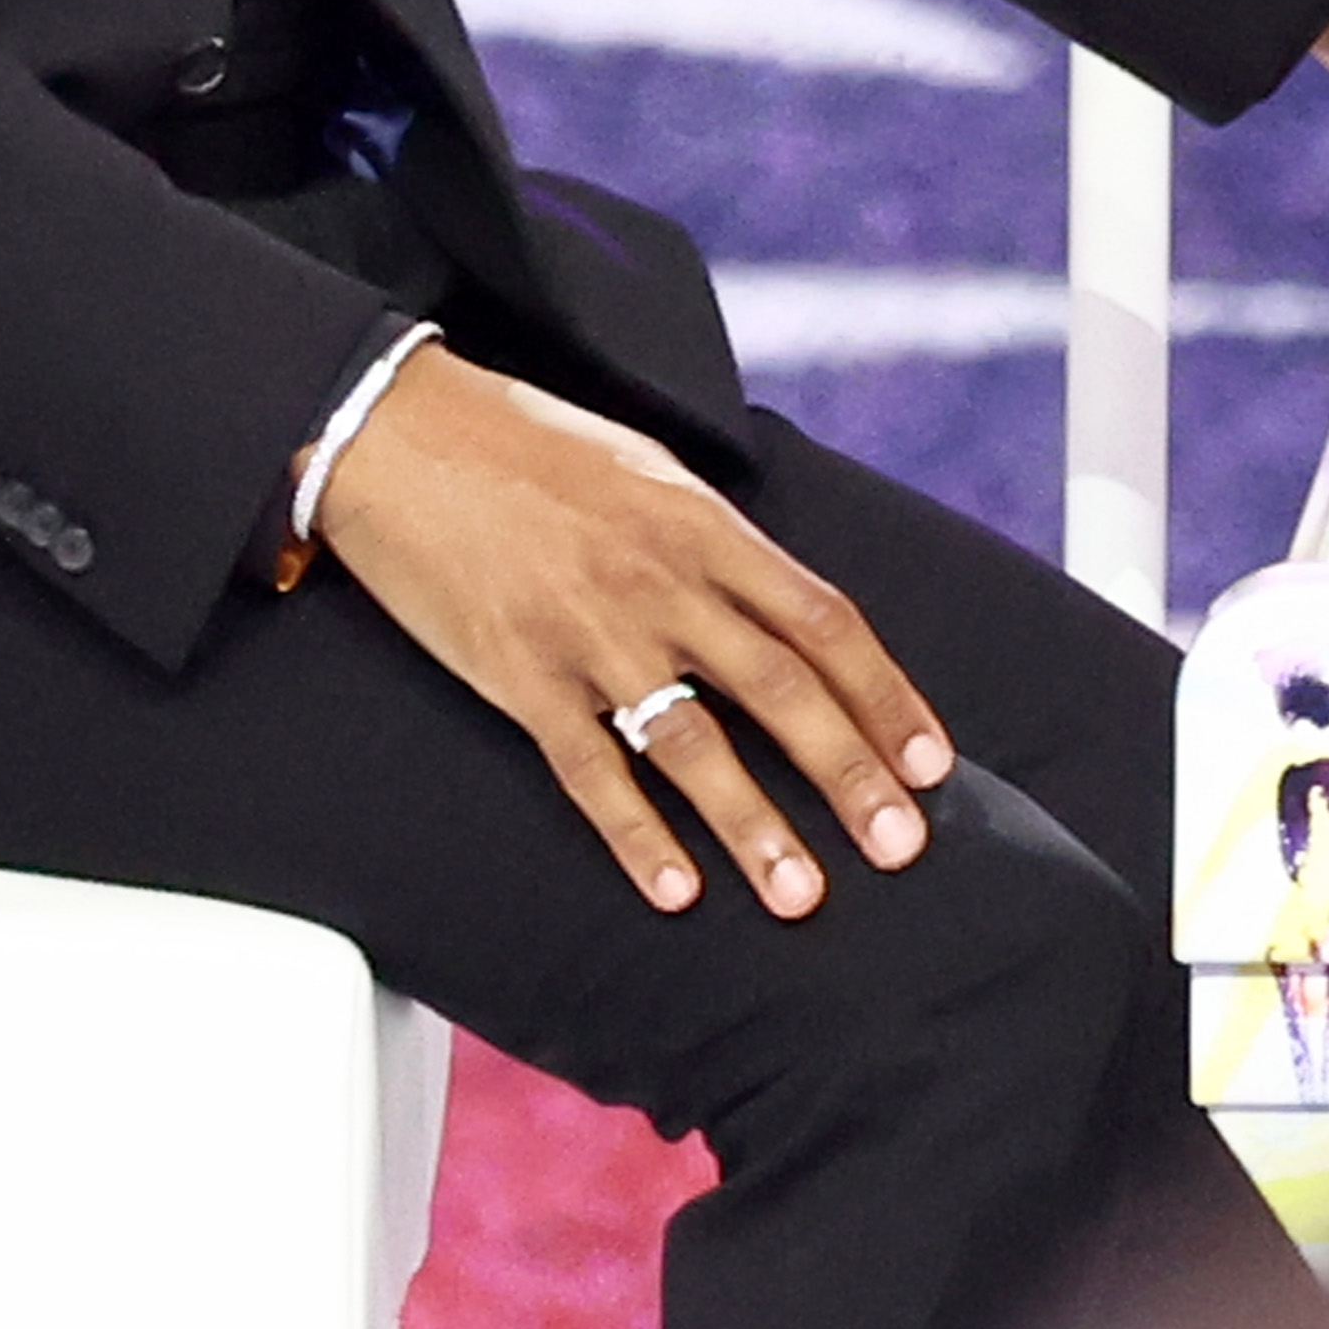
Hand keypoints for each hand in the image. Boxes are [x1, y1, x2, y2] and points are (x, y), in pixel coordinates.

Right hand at [315, 343, 950, 916]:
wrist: (395, 431)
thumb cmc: (523, 446)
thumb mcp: (644, 470)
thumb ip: (714, 542)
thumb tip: (781, 610)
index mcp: (701, 524)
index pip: (824, 621)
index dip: (888, 698)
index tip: (933, 764)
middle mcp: (660, 581)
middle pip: (782, 691)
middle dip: (851, 776)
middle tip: (902, 849)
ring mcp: (589, 634)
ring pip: (695, 746)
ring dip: (756, 829)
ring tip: (803, 896)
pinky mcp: (519, 676)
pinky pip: (590, 772)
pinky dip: (637, 837)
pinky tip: (676, 892)